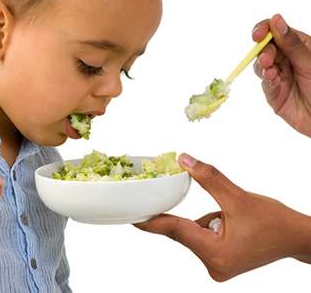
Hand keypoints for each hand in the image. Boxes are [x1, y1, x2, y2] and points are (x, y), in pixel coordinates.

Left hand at [134, 154, 310, 280]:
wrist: (298, 238)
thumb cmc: (274, 222)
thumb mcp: (238, 196)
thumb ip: (208, 177)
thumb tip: (183, 160)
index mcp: (214, 253)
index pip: (173, 230)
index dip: (150, 220)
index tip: (129, 214)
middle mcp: (212, 264)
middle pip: (182, 231)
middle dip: (178, 212)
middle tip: (165, 192)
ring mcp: (217, 264)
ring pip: (192, 232)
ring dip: (199, 218)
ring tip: (230, 214)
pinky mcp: (221, 259)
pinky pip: (202, 236)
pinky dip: (205, 223)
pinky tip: (228, 219)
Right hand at [252, 14, 310, 137]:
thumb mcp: (310, 62)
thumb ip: (291, 43)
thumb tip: (276, 18)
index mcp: (299, 45)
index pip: (275, 31)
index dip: (264, 30)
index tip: (257, 35)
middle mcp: (287, 58)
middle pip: (265, 48)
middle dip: (263, 52)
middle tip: (267, 61)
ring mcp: (279, 75)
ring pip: (261, 66)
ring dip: (263, 67)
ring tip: (271, 73)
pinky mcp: (274, 92)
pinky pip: (265, 83)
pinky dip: (268, 81)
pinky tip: (275, 82)